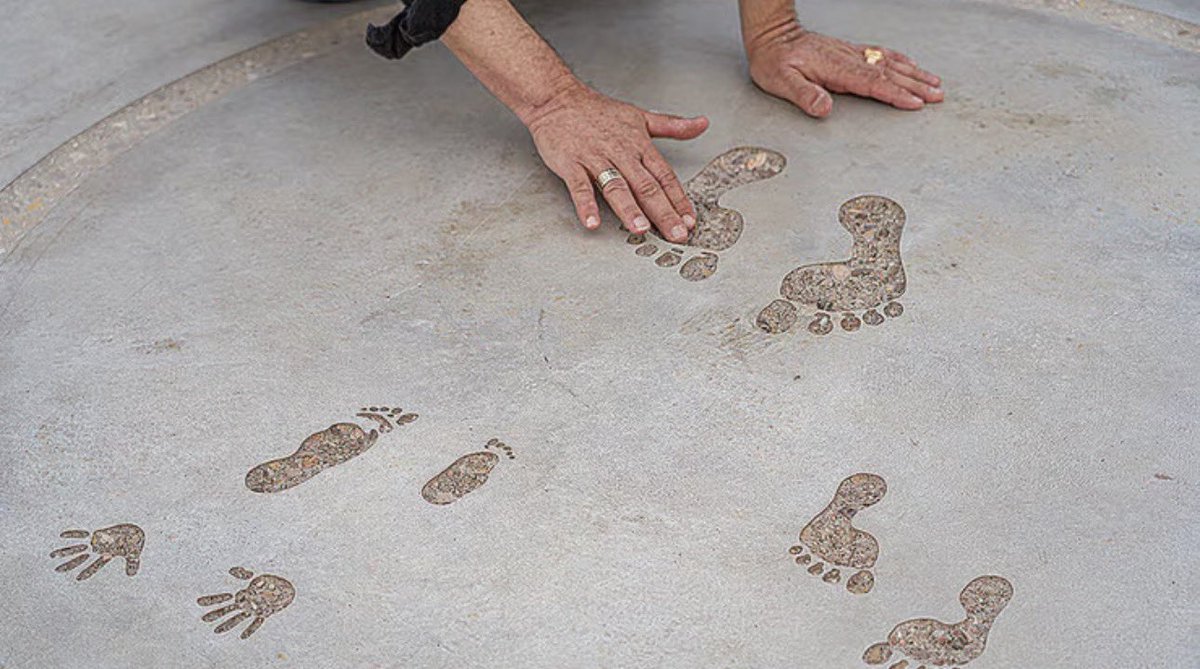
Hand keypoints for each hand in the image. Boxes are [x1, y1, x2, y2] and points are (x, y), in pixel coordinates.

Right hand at [520, 81, 708, 242]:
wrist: (557, 98)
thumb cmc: (597, 111)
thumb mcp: (640, 116)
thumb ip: (672, 125)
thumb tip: (702, 124)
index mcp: (639, 144)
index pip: (664, 175)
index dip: (679, 199)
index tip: (690, 220)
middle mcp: (620, 152)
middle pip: (646, 185)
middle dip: (663, 212)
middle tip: (676, 234)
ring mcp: (595, 158)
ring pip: (616, 186)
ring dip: (629, 209)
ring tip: (641, 229)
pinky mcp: (570, 163)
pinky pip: (579, 186)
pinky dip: (586, 204)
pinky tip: (592, 222)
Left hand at [746, 22, 942, 117]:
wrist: (771, 36)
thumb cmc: (773, 60)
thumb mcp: (781, 81)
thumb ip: (804, 94)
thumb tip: (824, 108)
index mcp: (835, 69)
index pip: (872, 83)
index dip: (895, 94)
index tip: (915, 102)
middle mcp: (847, 59)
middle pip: (888, 73)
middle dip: (915, 85)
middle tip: (938, 96)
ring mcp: (850, 54)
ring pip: (889, 63)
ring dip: (914, 74)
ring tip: (935, 83)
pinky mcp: (849, 51)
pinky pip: (881, 54)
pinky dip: (899, 60)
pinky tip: (910, 65)